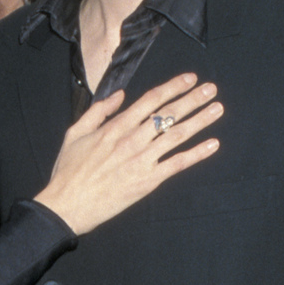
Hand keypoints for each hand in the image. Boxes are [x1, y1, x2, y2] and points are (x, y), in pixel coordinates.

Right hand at [35, 74, 222, 236]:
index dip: (173, 87)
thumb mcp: (75, 133)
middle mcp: (132, 140)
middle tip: (211, 89)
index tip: (189, 79)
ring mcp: (141, 160)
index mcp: (115, 126)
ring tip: (217, 108)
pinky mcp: (147, 181)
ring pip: (176, 135)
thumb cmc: (68, 171)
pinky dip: (196, 154)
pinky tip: (213, 144)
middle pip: (169, 114)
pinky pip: (177, 164)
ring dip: (200, 120)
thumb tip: (120, 96)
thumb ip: (98, 111)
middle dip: (193, 99)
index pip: (151, 100)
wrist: (66, 205)